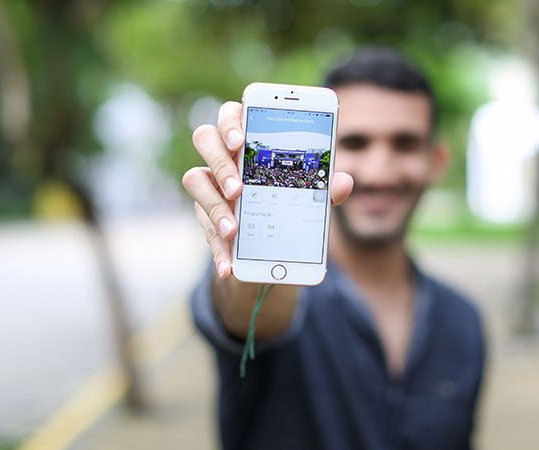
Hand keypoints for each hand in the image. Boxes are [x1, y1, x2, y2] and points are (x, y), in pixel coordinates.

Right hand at [182, 101, 353, 278]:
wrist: (273, 241)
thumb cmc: (290, 199)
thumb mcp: (311, 194)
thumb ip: (324, 186)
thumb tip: (343, 182)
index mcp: (249, 140)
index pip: (232, 114)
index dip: (232, 122)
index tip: (241, 140)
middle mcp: (224, 155)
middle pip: (205, 138)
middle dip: (220, 162)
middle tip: (238, 189)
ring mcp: (210, 184)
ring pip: (194, 180)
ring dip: (214, 206)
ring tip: (234, 230)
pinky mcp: (205, 214)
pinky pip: (203, 227)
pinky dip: (218, 250)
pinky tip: (229, 266)